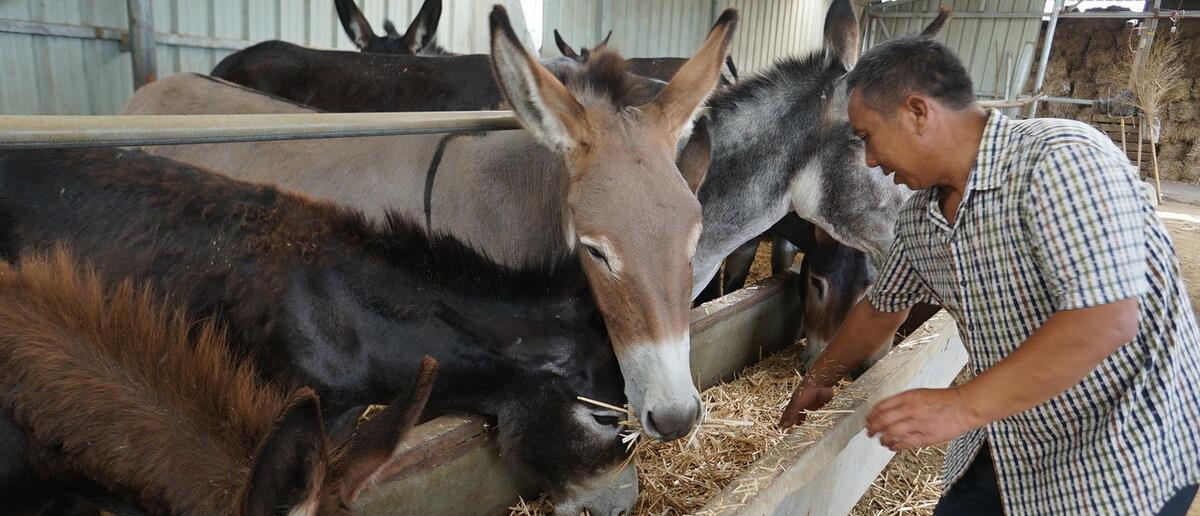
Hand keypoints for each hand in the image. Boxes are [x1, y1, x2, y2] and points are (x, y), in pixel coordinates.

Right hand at [779, 379, 834, 428]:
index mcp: (794, 402)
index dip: (784, 420)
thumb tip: (784, 426)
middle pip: (795, 413)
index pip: (787, 413)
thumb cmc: (807, 390)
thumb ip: (791, 415)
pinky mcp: (818, 403)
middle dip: (792, 419)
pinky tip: (813, 417)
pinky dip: (812, 415)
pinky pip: (815, 411)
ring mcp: (810, 403)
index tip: (780, 426)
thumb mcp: (797, 403)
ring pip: (804, 412)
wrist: (821, 382)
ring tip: (799, 424)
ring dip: (801, 418)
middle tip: (789, 426)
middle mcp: (801, 403)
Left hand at [865, 387, 981, 450]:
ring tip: (880, 441)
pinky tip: (892, 446)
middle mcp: (910, 409)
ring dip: (882, 438)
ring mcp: (918, 424)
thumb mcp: (919, 393)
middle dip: (872, 428)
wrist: (964, 406)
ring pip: (891, 433)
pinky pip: (905, 443)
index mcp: (908, 397)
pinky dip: (895, 446)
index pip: (881, 406)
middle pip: (883, 420)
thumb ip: (903, 401)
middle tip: (869, 432)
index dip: (871, 415)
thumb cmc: (943, 400)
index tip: (867, 420)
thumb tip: (886, 409)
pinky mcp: (926, 437)